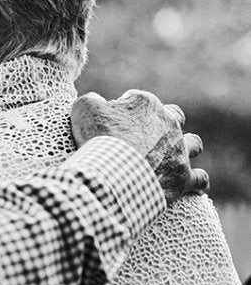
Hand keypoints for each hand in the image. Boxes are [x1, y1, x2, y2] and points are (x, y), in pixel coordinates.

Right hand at [70, 90, 208, 203]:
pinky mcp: (183, 176)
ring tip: (171, 156)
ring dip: (185, 147)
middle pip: (173, 116)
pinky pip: (200, 178)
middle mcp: (168, 123)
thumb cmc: (99, 138)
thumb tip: (97, 100)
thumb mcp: (84, 108)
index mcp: (145, 103)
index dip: (122, 110)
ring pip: (193, 143)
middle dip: (162, 122)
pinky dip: (197, 180)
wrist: (114, 173)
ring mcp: (179, 150)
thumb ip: (92, 99)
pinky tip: (193, 185)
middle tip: (142, 136)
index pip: (137, 100)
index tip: (110, 124)